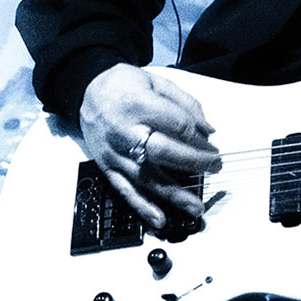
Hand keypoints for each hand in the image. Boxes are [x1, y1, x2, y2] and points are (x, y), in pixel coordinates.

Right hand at [80, 63, 220, 228]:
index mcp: (139, 104)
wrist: (87, 91)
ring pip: (146, 177)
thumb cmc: (123, 85)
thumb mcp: (158, 82)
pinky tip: (158, 218)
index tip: (213, 146)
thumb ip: (186, 104)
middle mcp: (124, 130)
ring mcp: (114, 152)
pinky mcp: (107, 166)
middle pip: (164, 152)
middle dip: (193, 163)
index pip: (178, 125)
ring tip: (194, 207)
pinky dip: (142, 206)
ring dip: (173, 194)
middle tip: (214, 167)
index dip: (200, 138)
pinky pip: (125, 190)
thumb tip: (208, 130)